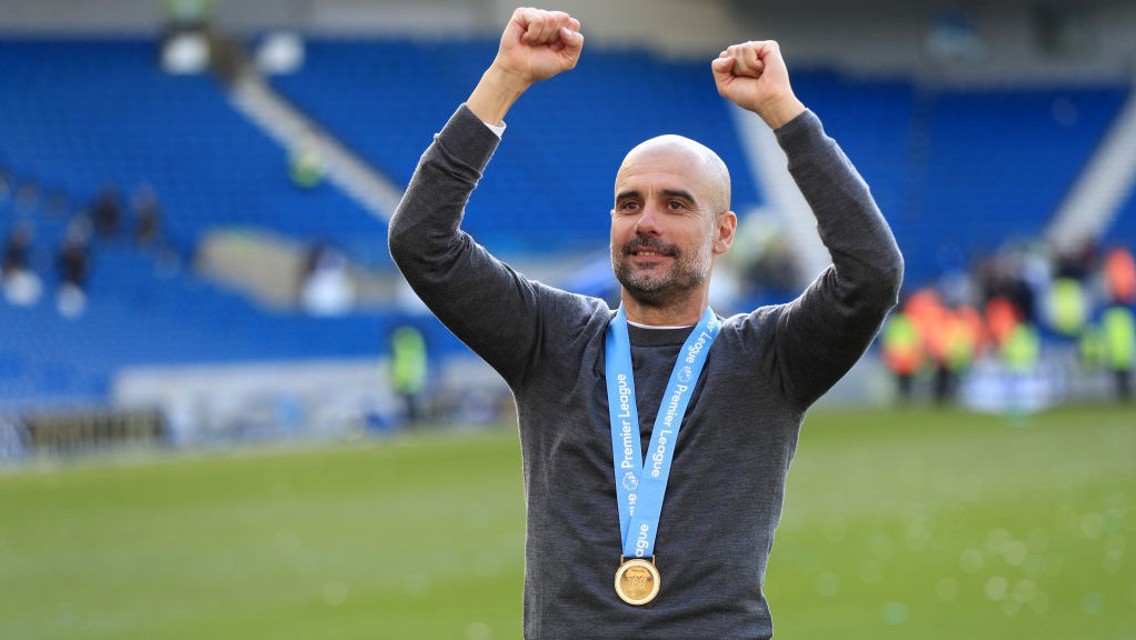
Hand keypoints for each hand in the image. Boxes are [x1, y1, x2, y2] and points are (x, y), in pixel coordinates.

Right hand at [468, 8, 583, 124]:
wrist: (519, 72)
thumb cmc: (540, 66)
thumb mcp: (566, 60)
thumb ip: (576, 44)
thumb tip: (565, 30)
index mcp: (561, 27)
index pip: (573, 24)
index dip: (566, 39)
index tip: (554, 48)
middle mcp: (549, 18)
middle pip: (563, 18)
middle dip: (554, 37)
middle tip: (542, 45)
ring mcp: (535, 14)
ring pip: (550, 18)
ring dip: (542, 37)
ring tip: (532, 42)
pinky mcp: (522, 14)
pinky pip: (537, 20)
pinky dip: (532, 33)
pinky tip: (525, 38)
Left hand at [711, 40, 804, 129]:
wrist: (767, 101)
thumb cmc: (749, 95)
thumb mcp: (724, 85)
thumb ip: (717, 67)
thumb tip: (729, 57)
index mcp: (739, 59)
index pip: (723, 56)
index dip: (727, 71)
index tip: (740, 81)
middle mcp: (749, 52)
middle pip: (730, 51)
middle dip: (737, 69)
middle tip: (751, 78)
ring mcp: (759, 48)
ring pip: (738, 49)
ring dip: (746, 68)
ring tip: (758, 74)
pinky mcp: (769, 46)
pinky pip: (748, 48)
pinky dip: (752, 63)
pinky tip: (762, 68)